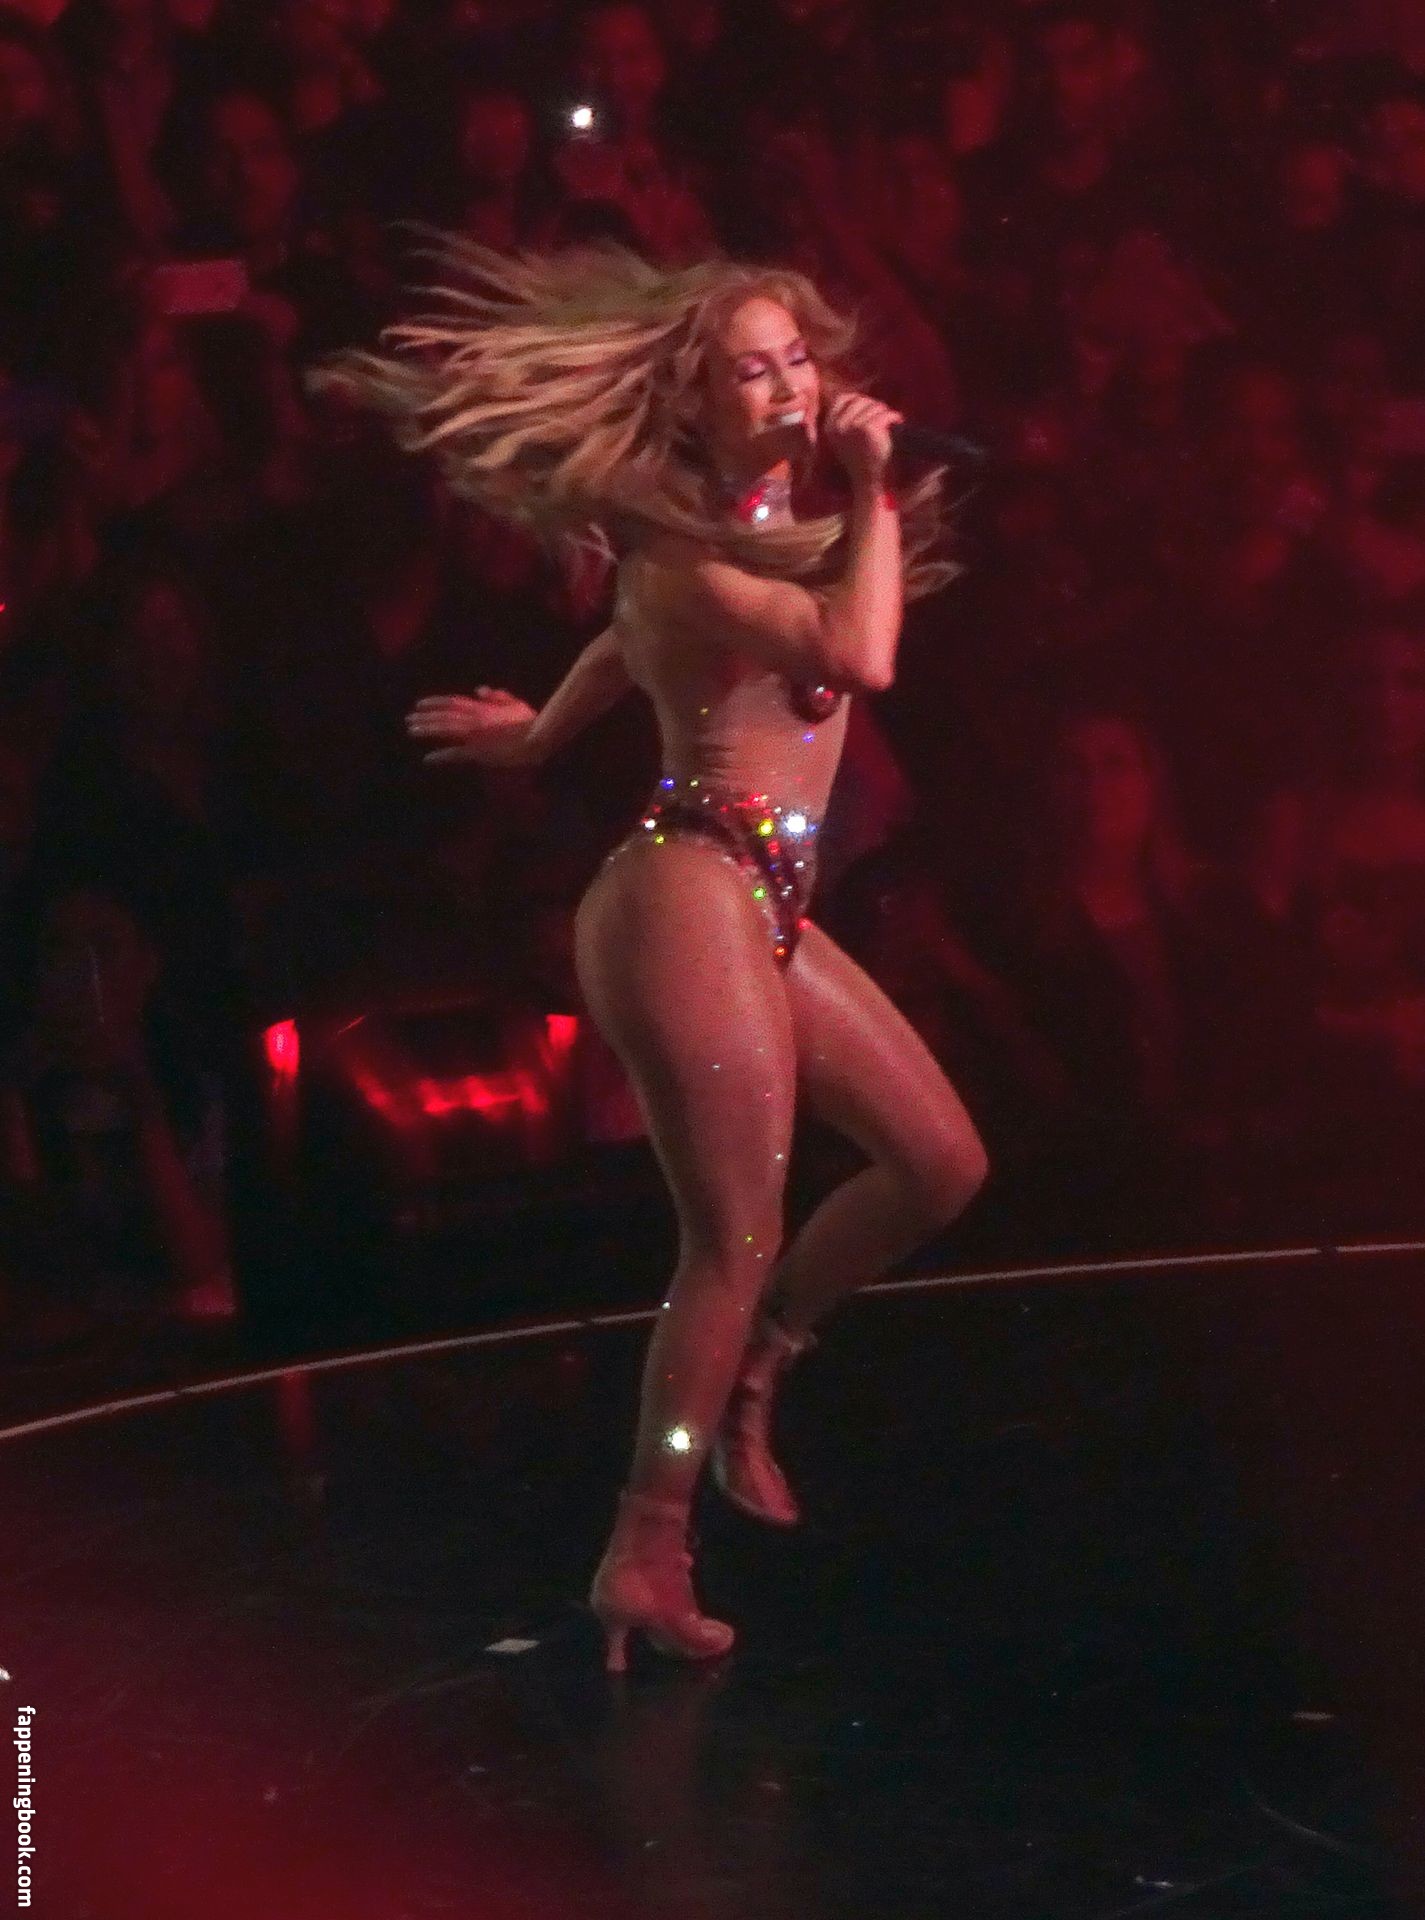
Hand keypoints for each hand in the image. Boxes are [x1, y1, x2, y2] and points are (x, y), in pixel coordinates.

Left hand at [405, 688, 539, 767]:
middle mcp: (475, 718)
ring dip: (427, 729)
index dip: (435, 703)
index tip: (420, 704)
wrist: (539, 737)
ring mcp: (475, 735)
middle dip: (425, 716)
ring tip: (411, 730)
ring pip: (445, 729)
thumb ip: (497, 696)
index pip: (453, 702)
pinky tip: (427, 758)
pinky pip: (455, 753)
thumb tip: (478, 689)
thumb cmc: (531, 721)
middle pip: (444, 714)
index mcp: (483, 707)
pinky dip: (440, 755)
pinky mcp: (479, 751)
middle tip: (409, 718)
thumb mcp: (515, 703)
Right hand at [824, 391, 902, 490]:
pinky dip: (894, 417)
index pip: (842, 398)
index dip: (859, 399)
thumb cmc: (861, 460)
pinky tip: (898, 422)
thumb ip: (846, 419)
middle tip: (883, 418)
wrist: (870, 482)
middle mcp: (838, 425)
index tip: (870, 408)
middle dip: (874, 406)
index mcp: (830, 427)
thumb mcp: (845, 438)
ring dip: (885, 413)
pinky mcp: (868, 428)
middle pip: (861, 400)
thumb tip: (857, 396)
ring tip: (889, 424)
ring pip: (875, 406)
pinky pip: (885, 414)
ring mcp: (852, 426)